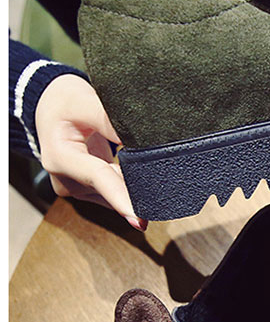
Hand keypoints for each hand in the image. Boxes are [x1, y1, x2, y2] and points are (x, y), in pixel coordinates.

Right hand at [35, 74, 146, 230]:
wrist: (51, 108)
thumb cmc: (66, 102)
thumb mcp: (85, 101)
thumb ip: (109, 119)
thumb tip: (139, 140)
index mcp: (60, 157)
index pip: (98, 178)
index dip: (121, 198)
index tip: (140, 220)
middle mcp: (65, 179)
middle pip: (110, 190)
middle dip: (137, 189)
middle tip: (165, 184)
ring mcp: (75, 188)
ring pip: (114, 194)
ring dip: (133, 184)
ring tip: (147, 165)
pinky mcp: (86, 191)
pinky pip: (114, 193)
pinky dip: (128, 184)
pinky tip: (138, 172)